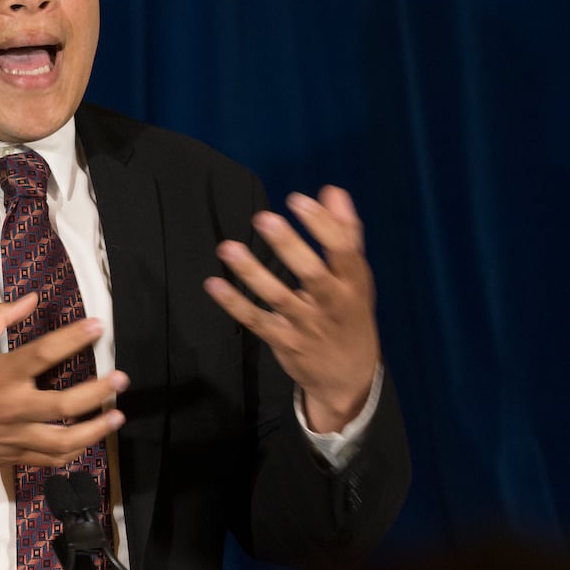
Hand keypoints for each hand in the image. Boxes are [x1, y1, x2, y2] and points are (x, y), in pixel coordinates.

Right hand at [0, 293, 128, 486]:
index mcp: (0, 375)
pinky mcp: (15, 456)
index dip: (74, 338)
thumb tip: (30, 299)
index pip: (45, 354)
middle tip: (121, 379)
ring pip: (65, 440)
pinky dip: (74, 452)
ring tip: (117, 416)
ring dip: (95, 429)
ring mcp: (15, 436)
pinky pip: (51, 459)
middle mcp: (13, 408)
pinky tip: (90, 441)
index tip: (98, 326)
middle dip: (98, 391)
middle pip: (65, 404)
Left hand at [203, 185, 379, 432]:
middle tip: (264, 218)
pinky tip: (214, 284)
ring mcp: (306, 325)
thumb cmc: (349, 314)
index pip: (342, 251)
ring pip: (278, 297)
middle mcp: (331, 304)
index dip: (322, 225)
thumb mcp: (356, 277)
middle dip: (289, 246)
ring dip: (252, 272)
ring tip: (228, 247)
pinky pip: (256, 321)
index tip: (297, 199)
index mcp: (353, 283)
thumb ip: (345, 234)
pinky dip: (234, 304)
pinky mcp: (284, 341)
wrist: (350, 377)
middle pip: (312, 274)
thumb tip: (332, 191)